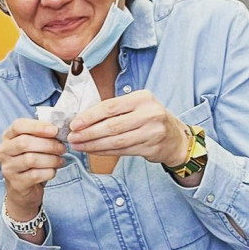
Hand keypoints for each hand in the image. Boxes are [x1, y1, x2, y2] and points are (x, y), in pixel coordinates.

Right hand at [0, 118, 65, 221]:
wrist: (23, 190)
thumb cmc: (30, 164)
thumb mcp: (32, 145)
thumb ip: (40, 135)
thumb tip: (57, 129)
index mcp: (7, 137)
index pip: (18, 126)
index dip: (37, 126)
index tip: (55, 130)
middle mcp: (3, 152)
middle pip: (24, 142)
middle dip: (48, 144)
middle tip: (62, 148)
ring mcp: (7, 168)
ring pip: (31, 159)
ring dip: (51, 159)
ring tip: (60, 160)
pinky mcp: (16, 183)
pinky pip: (35, 175)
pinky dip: (49, 172)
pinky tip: (53, 171)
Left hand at [67, 90, 189, 166]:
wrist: (176, 138)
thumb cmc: (149, 118)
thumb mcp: (136, 105)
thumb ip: (114, 109)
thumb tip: (82, 117)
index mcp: (142, 98)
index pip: (110, 107)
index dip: (89, 116)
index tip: (74, 124)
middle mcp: (149, 114)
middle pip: (112, 125)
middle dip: (88, 133)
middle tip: (72, 137)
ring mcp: (152, 132)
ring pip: (116, 141)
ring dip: (93, 144)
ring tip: (78, 145)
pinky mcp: (151, 147)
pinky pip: (122, 151)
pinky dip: (104, 151)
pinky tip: (92, 151)